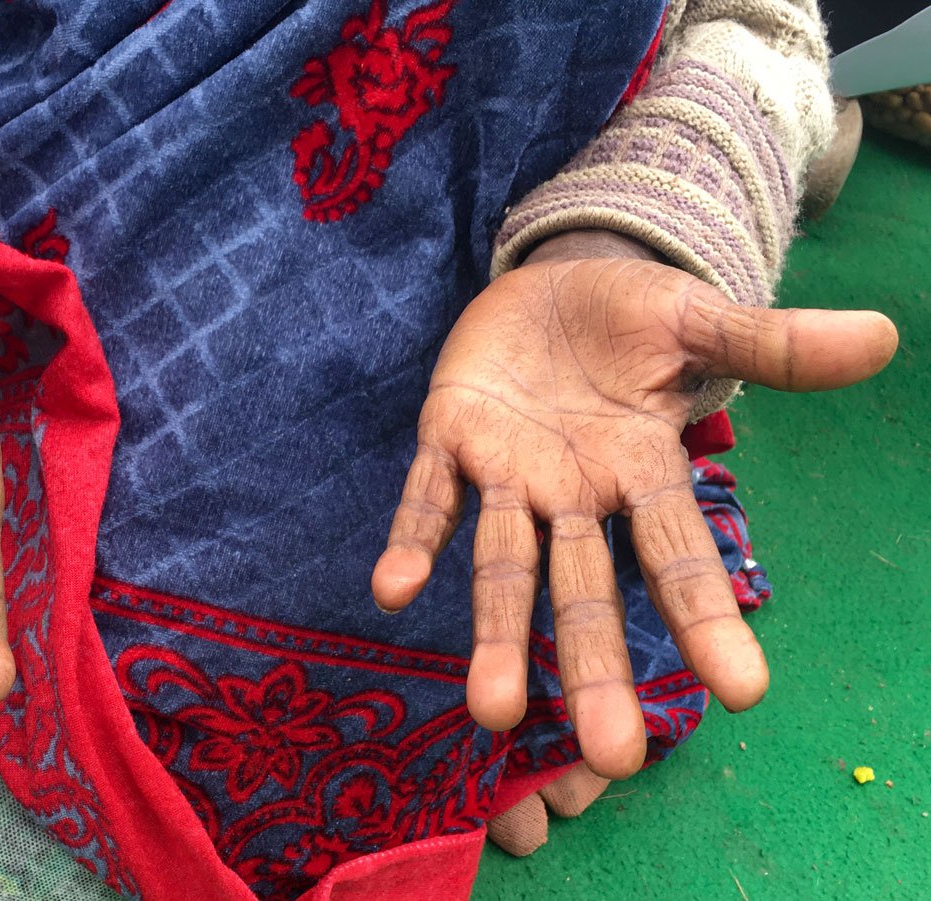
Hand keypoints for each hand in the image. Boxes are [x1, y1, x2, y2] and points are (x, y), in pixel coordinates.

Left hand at [371, 233, 897, 778]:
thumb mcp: (697, 322)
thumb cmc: (628, 317)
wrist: (547, 285)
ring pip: (504, 563)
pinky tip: (391, 589)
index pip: (677, 554)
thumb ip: (770, 344)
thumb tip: (884, 337)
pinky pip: (427, 498)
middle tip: (611, 755)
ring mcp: (507, 473)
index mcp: (640, 471)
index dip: (706, 618)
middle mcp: (573, 492)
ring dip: (498, 633)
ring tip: (494, 711)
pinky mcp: (448, 438)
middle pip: (585, 588)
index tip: (744, 691)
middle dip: (593, 664)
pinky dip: (412, 541)